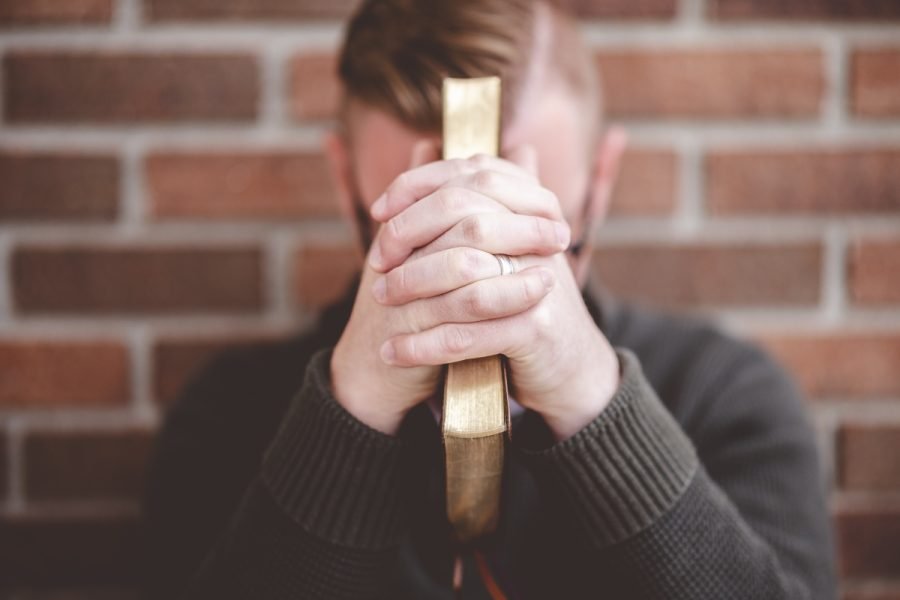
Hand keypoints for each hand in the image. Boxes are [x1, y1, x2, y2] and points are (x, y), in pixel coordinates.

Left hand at [369, 149, 619, 440]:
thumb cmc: (525, 302)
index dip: (418, 186)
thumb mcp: (500, 246)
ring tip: (379, 302)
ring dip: (412, 288)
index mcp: (531, 208)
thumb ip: (464, 199)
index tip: (379, 210)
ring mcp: (540, 281)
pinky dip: (424, 346)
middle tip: (376, 263)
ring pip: (463, 276)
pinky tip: (394, 352)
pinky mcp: (536, 329)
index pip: (471, 175)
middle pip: (466, 219)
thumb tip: (425, 144)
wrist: (574, 368)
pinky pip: (467, 335)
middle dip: (409, 236)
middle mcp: (541, 236)